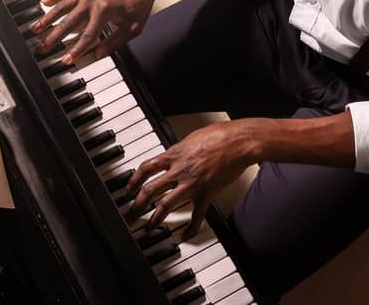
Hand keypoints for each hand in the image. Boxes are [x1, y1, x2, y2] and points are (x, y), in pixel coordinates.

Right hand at [31, 0, 156, 62]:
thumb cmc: (139, 3)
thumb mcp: (132, 28)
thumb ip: (114, 42)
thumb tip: (98, 54)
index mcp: (105, 10)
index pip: (87, 35)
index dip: (76, 50)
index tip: (66, 60)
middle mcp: (92, 0)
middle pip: (69, 22)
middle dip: (54, 37)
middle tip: (43, 48)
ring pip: (62, 6)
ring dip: (48, 18)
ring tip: (36, 29)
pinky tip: (43, 1)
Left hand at [124, 121, 255, 239]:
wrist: (239, 142)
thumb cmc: (220, 135)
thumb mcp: (192, 137)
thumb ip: (180, 148)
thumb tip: (174, 152)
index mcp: (174, 154)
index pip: (146, 168)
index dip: (134, 181)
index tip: (129, 190)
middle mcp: (178, 170)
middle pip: (150, 190)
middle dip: (137, 204)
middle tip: (131, 213)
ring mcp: (191, 184)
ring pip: (165, 205)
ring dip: (155, 218)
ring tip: (150, 226)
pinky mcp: (206, 194)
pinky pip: (196, 215)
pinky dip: (191, 227)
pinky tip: (186, 234)